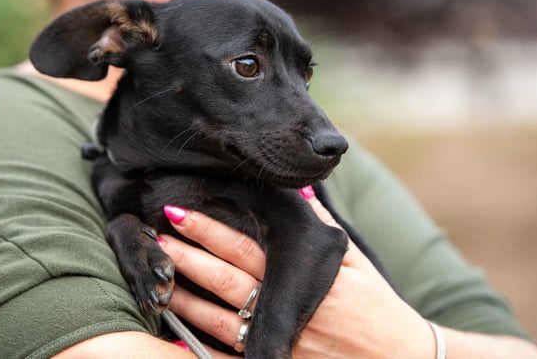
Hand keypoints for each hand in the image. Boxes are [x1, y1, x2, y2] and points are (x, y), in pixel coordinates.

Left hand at [158, 192, 432, 357]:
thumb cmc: (378, 308)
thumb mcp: (354, 261)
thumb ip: (322, 227)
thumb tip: (298, 193)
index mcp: (302, 278)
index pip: (246, 249)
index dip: (210, 231)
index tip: (180, 213)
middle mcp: (287, 309)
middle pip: (227, 281)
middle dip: (190, 258)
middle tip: (157, 240)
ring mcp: (280, 342)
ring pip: (221, 321)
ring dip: (187, 299)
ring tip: (160, 280)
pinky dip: (204, 349)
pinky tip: (178, 336)